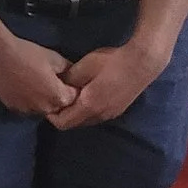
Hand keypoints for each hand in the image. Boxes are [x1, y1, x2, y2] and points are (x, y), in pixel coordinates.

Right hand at [0, 29, 78, 117]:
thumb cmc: (28, 53)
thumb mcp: (55, 57)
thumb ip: (69, 69)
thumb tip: (74, 76)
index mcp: (59, 97)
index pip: (74, 98)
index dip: (71, 87)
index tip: (65, 78)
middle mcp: (46, 109)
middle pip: (58, 106)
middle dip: (57, 96)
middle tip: (48, 80)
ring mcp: (28, 110)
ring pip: (41, 108)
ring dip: (41, 100)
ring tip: (33, 83)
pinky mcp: (12, 108)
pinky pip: (25, 107)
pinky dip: (26, 99)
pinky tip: (21, 85)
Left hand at [49, 41, 166, 129]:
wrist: (141, 64)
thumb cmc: (111, 63)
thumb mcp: (84, 67)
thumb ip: (68, 79)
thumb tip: (57, 85)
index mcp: (89, 106)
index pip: (64, 123)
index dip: (52, 116)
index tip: (46, 103)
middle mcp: (100, 116)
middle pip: (75, 124)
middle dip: (63, 115)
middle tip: (56, 99)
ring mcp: (111, 115)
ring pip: (86, 121)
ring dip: (76, 113)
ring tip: (69, 97)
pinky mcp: (118, 111)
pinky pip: (96, 117)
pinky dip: (87, 111)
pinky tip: (85, 96)